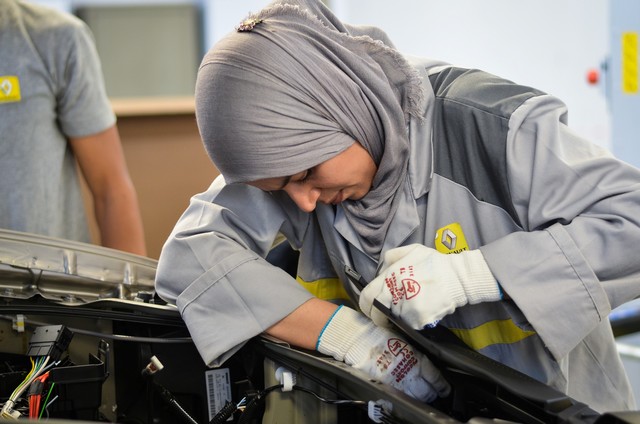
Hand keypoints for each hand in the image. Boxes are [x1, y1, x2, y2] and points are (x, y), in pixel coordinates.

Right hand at [317, 306, 449, 401]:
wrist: (357, 339)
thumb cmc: (378, 334)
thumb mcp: (402, 340)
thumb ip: (414, 353)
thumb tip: (424, 363)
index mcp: (416, 358)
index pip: (435, 378)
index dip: (442, 386)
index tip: (445, 389)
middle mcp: (409, 372)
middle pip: (427, 391)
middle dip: (432, 393)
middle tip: (433, 392)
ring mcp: (397, 381)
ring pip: (415, 397)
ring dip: (420, 397)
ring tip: (421, 396)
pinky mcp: (385, 387)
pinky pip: (400, 397)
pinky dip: (406, 398)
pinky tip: (406, 395)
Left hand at [359, 244, 501, 328]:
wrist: (459, 277)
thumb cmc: (434, 263)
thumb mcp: (410, 250)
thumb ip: (391, 257)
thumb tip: (379, 271)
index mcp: (391, 275)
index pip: (367, 296)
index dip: (366, 305)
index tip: (371, 308)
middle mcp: (396, 292)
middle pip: (376, 313)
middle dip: (378, 317)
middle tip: (384, 317)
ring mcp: (407, 307)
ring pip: (393, 319)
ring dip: (397, 318)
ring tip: (407, 310)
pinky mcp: (419, 319)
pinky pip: (409, 324)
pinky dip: (412, 321)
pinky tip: (419, 313)